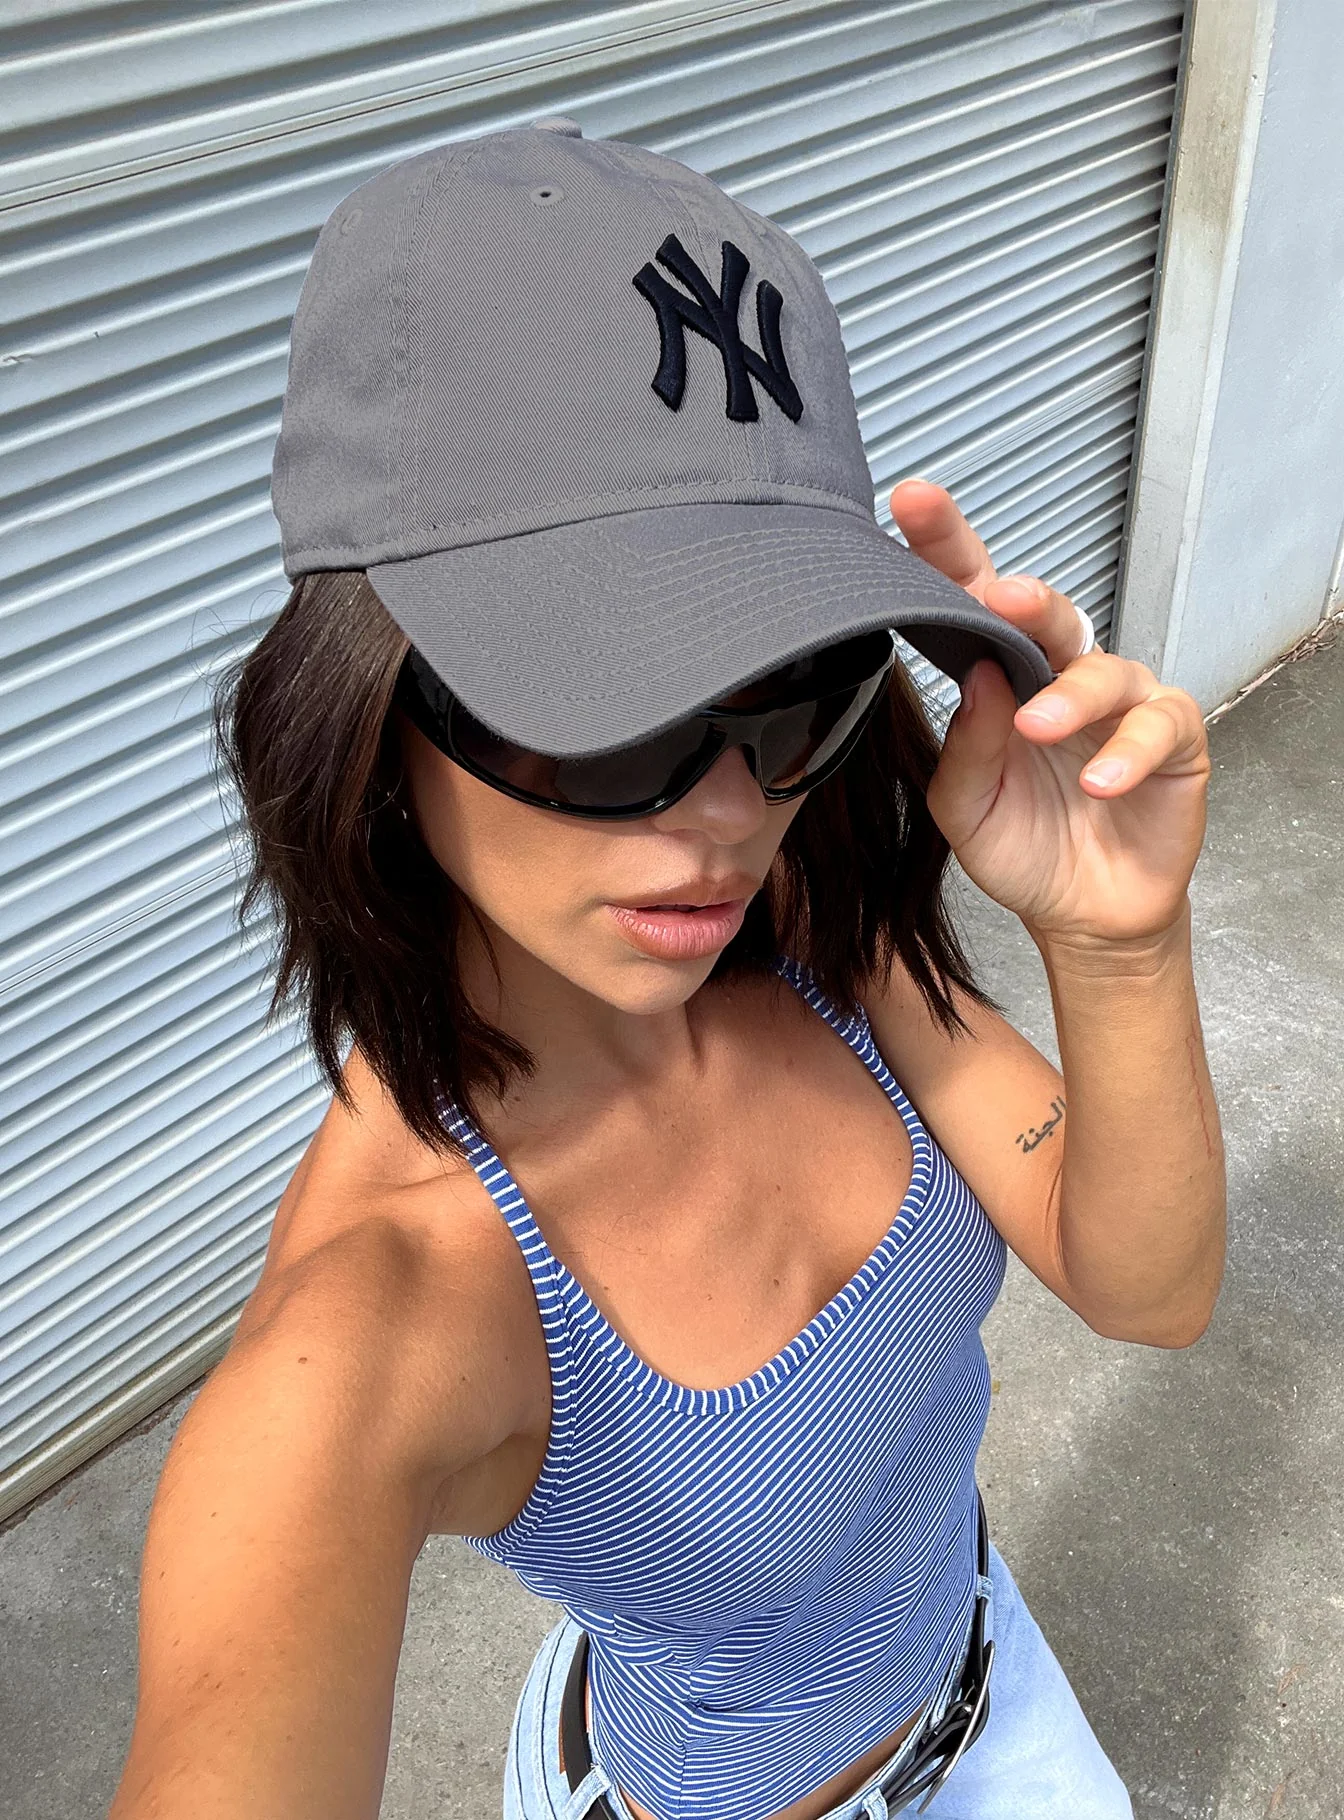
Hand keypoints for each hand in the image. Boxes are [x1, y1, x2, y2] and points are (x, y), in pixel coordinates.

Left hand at [890, 481, 1210, 947]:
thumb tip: (976, 674)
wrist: (1081, 913)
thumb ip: (967, 744)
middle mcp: (1061, 675)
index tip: (911, 503)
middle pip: (1046, 610)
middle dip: (1022, 596)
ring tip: (1038, 728)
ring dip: (1069, 696)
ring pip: (1102, 667)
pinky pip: (1155, 726)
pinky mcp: (1172, 739)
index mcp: (1002, 677)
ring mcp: (1120, 703)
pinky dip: (1126, 752)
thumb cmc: (1021, 845)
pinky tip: (1100, 783)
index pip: (972, 602)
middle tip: (998, 598)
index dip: (945, 550)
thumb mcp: (966, 806)